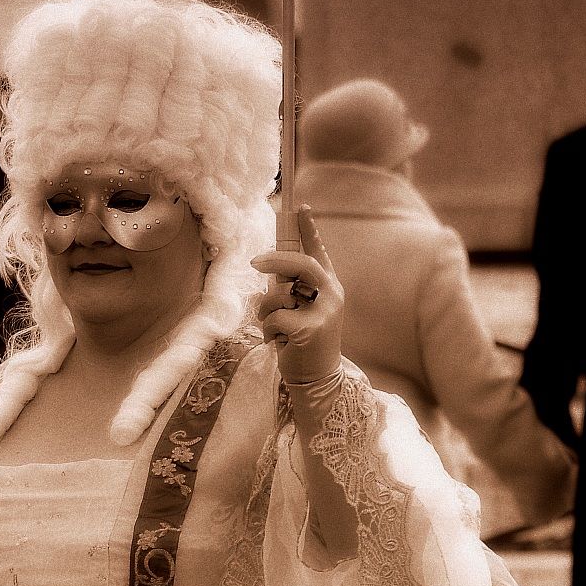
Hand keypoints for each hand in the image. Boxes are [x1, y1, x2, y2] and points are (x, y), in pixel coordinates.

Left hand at [252, 206, 343, 386]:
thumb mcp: (304, 310)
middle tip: (254, 263)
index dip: (310, 228)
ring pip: (279, 295)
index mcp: (330, 286)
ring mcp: (323, 312)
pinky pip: (274, 318)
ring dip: (267, 313)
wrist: (318, 378)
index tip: (302, 206)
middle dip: (275, 260)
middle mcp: (331, 295)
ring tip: (277, 329)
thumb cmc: (305, 341)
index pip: (320, 251)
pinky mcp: (309, 329)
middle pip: (301, 264)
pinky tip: (278, 344)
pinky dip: (268, 331)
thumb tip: (270, 267)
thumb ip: (293, 289)